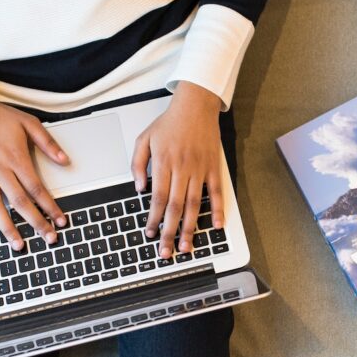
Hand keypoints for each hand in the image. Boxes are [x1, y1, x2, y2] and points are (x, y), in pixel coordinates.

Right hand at [0, 80, 68, 249]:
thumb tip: (65, 161)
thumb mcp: (29, 124)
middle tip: (48, 238)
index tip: (60, 220)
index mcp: (16, 158)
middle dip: (36, 222)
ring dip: (8, 228)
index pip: (37, 189)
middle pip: (20, 202)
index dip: (50, 206)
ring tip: (18, 245)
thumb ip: (48, 144)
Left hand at [130, 82, 225, 258]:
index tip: (150, 234)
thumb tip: (139, 189)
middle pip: (175, 207)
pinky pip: (217, 192)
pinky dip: (218, 210)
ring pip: (195, 204)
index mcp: (164, 163)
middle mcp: (183, 168)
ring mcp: (200, 169)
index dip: (153, 219)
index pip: (157, 198)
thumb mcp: (144, 139)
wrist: (195, 105)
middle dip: (170, 231)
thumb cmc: (169, 123)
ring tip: (186, 246)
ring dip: (190, 227)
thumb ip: (137, 164)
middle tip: (166, 251)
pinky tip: (216, 226)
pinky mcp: (214, 167)